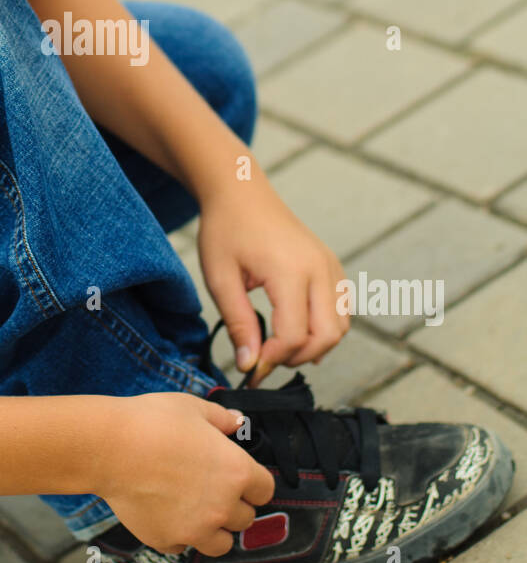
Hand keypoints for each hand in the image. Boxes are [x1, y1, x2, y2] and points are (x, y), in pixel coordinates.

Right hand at [97, 392, 274, 555]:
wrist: (110, 448)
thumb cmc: (153, 422)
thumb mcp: (193, 408)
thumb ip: (222, 419)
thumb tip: (238, 422)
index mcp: (236, 472)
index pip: (265, 490)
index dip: (254, 482)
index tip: (241, 476)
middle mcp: (222, 507)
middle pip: (245, 518)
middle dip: (233, 504)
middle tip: (211, 488)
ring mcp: (194, 529)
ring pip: (221, 543)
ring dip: (214, 529)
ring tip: (195, 509)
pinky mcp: (166, 541)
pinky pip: (183, 546)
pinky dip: (179, 535)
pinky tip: (165, 513)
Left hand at [197, 173, 349, 386]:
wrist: (241, 192)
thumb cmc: (226, 230)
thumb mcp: (221, 279)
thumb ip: (239, 324)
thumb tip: (250, 366)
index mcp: (290, 271)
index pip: (293, 336)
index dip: (272, 360)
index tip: (250, 370)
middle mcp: (319, 269)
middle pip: (326, 336)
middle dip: (297, 358)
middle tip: (265, 359)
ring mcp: (330, 266)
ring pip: (340, 326)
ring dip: (314, 346)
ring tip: (278, 345)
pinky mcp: (332, 265)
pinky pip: (341, 309)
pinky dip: (324, 328)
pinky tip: (296, 330)